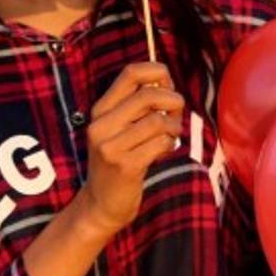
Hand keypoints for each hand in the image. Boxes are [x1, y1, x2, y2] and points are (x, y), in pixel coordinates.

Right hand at [78, 62, 183, 235]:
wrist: (101, 204)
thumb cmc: (120, 160)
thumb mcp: (120, 128)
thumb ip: (138, 104)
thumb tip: (166, 79)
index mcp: (100, 110)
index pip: (130, 73)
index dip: (157, 71)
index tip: (168, 83)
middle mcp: (101, 125)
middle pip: (149, 94)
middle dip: (173, 101)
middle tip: (176, 115)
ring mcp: (111, 146)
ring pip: (158, 120)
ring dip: (173, 127)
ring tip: (170, 136)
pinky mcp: (125, 166)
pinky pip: (161, 143)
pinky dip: (170, 144)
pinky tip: (163, 152)